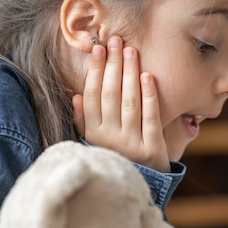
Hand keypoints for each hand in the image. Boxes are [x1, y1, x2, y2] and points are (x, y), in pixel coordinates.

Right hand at [72, 36, 170, 171]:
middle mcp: (110, 139)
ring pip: (129, 102)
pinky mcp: (153, 150)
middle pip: (110, 94)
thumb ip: (84, 121)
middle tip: (116, 40)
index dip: (94, 70)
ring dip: (130, 74)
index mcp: (93, 134)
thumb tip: (75, 96)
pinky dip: (149, 96)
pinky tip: (148, 76)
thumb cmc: (117, 157)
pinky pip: (150, 118)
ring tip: (131, 51)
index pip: (91, 96)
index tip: (98, 48)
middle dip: (112, 64)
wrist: (140, 187)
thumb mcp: (95, 143)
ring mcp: (131, 144)